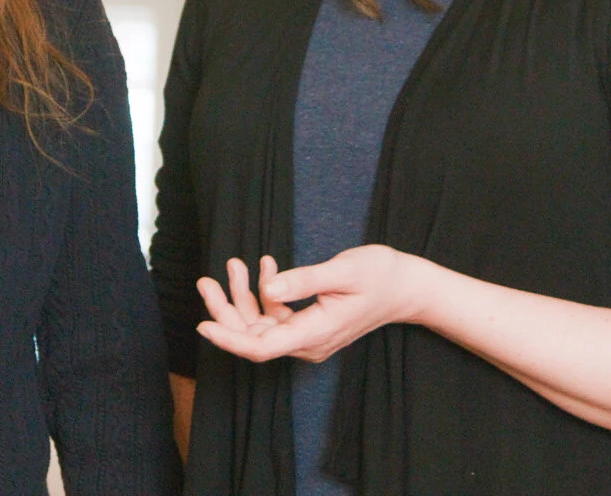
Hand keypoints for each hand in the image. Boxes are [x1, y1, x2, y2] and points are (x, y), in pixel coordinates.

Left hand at [195, 245, 425, 363]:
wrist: (407, 287)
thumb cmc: (381, 276)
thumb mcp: (343, 271)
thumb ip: (305, 280)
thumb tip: (269, 286)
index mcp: (315, 333)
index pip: (260, 347)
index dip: (229, 338)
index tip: (202, 325)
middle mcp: (308, 342)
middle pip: (254, 337)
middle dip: (227, 310)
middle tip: (206, 281)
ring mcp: (309, 336)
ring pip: (262, 325)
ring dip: (244, 296)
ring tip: (234, 264)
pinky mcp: (310, 326)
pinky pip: (277, 315)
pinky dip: (266, 291)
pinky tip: (265, 265)